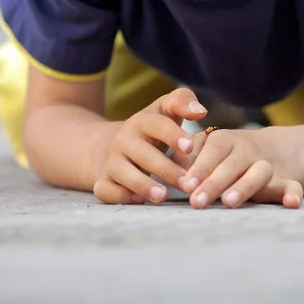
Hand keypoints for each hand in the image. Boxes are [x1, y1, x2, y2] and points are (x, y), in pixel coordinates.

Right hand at [93, 88, 207, 204]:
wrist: (118, 145)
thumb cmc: (152, 129)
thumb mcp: (165, 110)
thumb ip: (182, 102)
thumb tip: (200, 111)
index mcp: (141, 121)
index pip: (156, 124)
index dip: (172, 135)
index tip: (190, 147)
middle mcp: (123, 139)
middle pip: (141, 152)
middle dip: (165, 168)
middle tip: (187, 183)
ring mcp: (111, 160)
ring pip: (121, 171)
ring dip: (142, 184)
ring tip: (163, 196)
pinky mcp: (103, 180)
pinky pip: (105, 190)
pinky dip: (120, 196)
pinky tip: (140, 201)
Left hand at [180, 128, 303, 208]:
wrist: (274, 148)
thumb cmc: (225, 154)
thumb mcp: (206, 148)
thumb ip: (188, 156)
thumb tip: (170, 171)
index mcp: (226, 139)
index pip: (214, 149)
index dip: (200, 166)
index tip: (187, 184)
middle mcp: (248, 150)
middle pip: (233, 163)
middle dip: (214, 182)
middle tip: (197, 201)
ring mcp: (267, 165)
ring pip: (260, 172)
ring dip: (244, 186)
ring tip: (228, 202)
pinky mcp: (286, 181)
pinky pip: (293, 186)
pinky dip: (293, 194)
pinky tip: (291, 204)